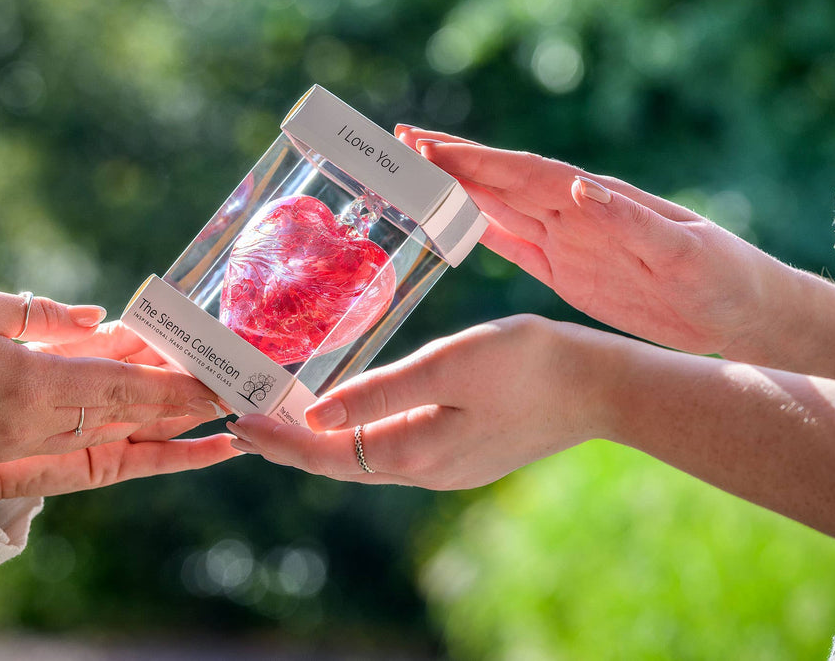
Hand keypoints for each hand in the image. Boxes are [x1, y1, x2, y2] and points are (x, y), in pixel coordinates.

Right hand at [0, 291, 221, 461]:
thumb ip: (48, 317)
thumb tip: (105, 321)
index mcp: (29, 384)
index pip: (121, 388)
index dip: (174, 387)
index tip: (218, 384)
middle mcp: (34, 423)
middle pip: (124, 414)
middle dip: (181, 404)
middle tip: (232, 395)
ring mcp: (23, 442)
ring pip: (108, 431)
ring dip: (157, 420)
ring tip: (208, 411)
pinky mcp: (10, 449)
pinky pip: (80, 440)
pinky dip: (119, 431)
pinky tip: (146, 424)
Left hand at [227, 315, 616, 489]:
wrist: (599, 385)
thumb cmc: (527, 364)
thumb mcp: (447, 366)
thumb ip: (381, 391)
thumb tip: (316, 414)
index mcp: (415, 453)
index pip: (326, 454)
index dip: (278, 439)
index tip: (234, 420)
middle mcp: (425, 471)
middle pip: (339, 461)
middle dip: (289, 441)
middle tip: (242, 418)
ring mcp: (447, 465)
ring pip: (365, 456)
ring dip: (321, 437)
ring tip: (281, 412)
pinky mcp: (463, 451)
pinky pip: (393, 446)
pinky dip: (358, 430)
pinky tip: (349, 408)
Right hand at [396, 126, 834, 380]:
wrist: (749, 314)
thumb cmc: (728, 278)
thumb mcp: (687, 253)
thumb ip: (633, 223)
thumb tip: (581, 187)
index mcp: (598, 203)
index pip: (523, 173)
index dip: (473, 158)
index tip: (423, 143)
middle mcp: (575, 213)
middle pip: (499, 180)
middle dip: (448, 161)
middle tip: (394, 143)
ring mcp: (569, 239)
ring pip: (496, 206)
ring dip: (453, 188)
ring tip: (405, 171)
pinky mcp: (569, 269)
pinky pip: (511, 243)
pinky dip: (474, 228)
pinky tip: (445, 221)